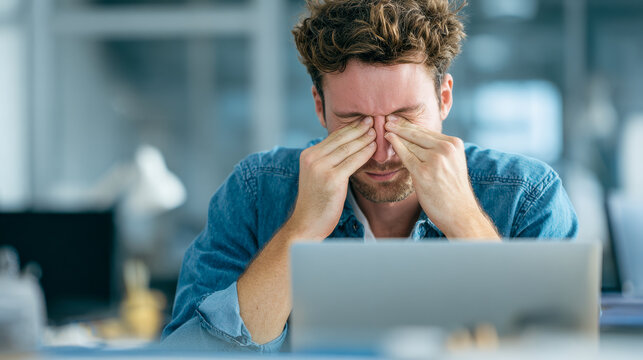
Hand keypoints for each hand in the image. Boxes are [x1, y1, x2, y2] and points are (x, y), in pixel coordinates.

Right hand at [285, 117, 376, 240]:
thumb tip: (345, 150)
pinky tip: (374, 148)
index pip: (332, 138)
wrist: (306, 224)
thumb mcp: (316, 176)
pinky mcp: (331, 179)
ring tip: (376, 131)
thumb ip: (326, 162)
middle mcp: (312, 158)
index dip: (349, 128)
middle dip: (358, 129)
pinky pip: (353, 162)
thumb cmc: (315, 203)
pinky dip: (365, 153)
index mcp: (308, 155)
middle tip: (372, 119)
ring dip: (364, 138)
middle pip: (340, 139)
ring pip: (348, 148)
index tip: (362, 121)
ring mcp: (321, 168)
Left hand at [384, 116, 498, 238]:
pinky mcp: (423, 172)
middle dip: (400, 125)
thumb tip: (416, 140)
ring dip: (395, 134)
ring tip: (384, 127)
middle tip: (387, 117)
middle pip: (417, 134)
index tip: (398, 119)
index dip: (410, 125)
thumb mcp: (451, 164)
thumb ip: (438, 151)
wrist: (460, 213)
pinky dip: (395, 145)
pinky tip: (388, 138)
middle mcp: (446, 149)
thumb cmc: (453, 191)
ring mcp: (435, 160)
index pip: (427, 132)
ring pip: (410, 143)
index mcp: (454, 144)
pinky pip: (405, 155)